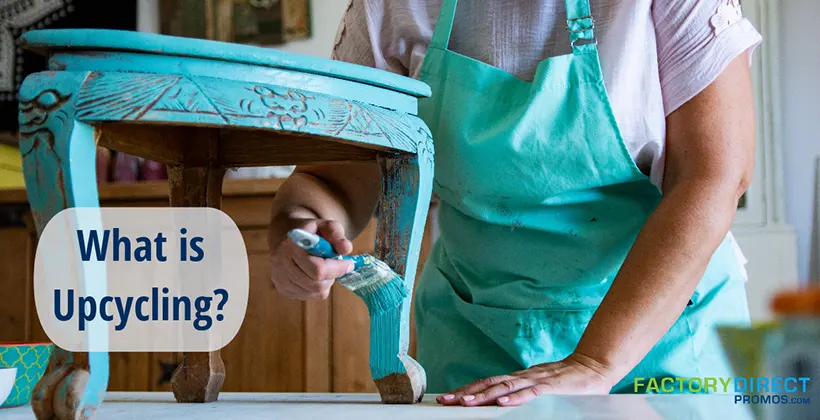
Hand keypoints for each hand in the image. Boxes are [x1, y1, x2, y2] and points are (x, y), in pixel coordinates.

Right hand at [269, 219, 354, 299]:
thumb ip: (336, 234)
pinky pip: (308, 296)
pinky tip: (314, 274)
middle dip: (332, 275)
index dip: (337, 268)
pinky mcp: (282, 289)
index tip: (349, 263)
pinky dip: (317, 288)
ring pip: (314, 292)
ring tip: (324, 267)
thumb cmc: (310, 231)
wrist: (286, 235)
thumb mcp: (325, 225)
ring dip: (326, 282)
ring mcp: (280, 279)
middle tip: (337, 265)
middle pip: (316, 284)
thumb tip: (346, 249)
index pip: (318, 269)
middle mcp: (281, 265)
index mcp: (290, 246)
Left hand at [436, 353, 613, 406]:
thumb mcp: (540, 389)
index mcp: (518, 378)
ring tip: (466, 403)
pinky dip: (515, 398)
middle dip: (466, 393)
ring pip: (505, 388)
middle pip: (489, 384)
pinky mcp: (551, 387)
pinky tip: (502, 403)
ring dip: (484, 395)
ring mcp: (536, 380)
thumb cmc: (567, 382)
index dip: (467, 390)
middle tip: (446, 400)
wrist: (594, 367)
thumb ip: (523, 394)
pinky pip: (531, 393)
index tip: (449, 397)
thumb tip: (502, 403)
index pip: (488, 383)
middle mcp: (522, 377)